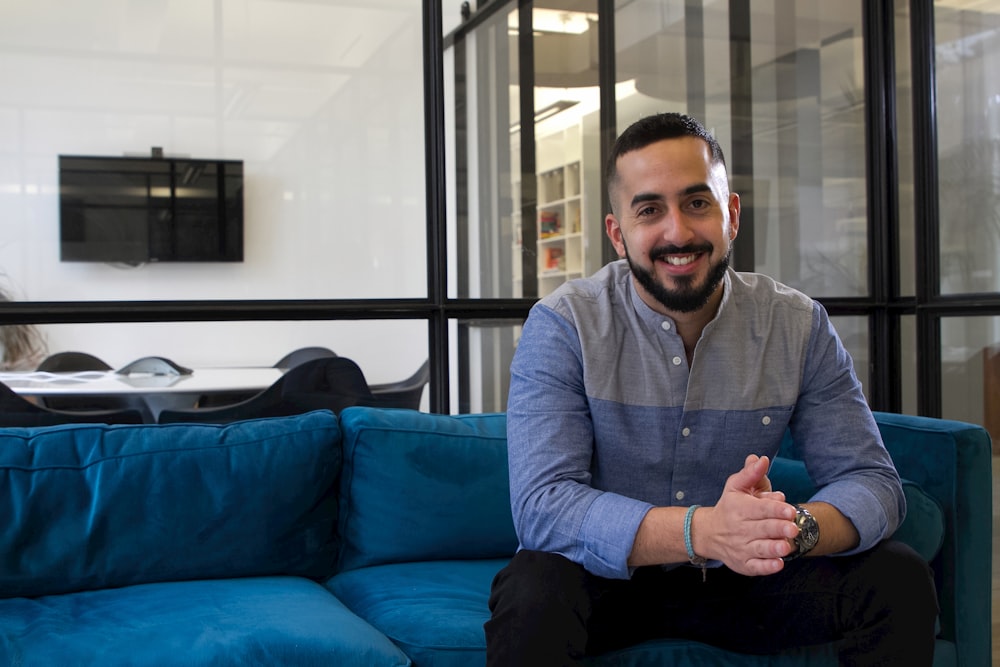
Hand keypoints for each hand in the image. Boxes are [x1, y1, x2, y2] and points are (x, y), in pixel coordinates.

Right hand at [693, 454, 798, 575]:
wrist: (709, 533)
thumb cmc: (729, 507)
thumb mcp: (735, 487)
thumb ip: (751, 473)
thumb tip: (762, 459)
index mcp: (740, 508)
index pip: (759, 509)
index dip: (775, 509)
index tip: (789, 510)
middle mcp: (740, 529)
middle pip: (762, 529)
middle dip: (778, 529)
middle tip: (793, 528)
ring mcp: (742, 548)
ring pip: (760, 549)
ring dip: (773, 548)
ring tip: (786, 546)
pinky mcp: (744, 564)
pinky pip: (756, 567)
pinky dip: (766, 567)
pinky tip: (778, 564)